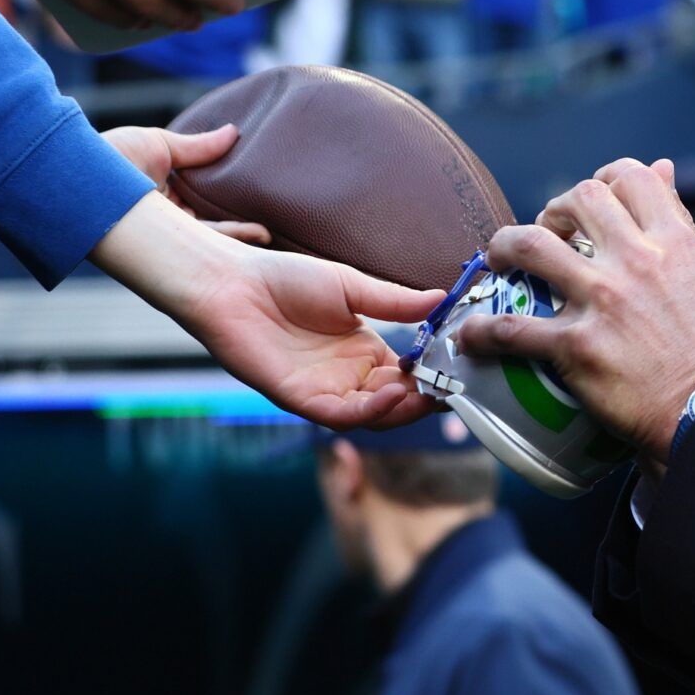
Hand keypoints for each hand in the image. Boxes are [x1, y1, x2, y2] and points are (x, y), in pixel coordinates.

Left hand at [90, 194, 442, 429]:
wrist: (232, 283)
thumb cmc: (285, 279)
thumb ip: (396, 301)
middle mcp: (348, 377)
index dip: (435, 375)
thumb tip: (442, 298)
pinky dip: (369, 409)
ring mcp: (324, 390)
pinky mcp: (298, 398)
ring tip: (430, 394)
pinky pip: (340, 414)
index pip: (410, 375)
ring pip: (373, 415)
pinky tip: (393, 391)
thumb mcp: (352, 287)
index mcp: (365, 352)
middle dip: (427, 399)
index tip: (462, 368)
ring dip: (404, 409)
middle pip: (397, 402)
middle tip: (454, 389)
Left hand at [102, 122, 270, 244]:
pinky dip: (222, 246)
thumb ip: (198, 146)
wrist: (72, 174)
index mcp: (168, 199)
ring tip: (267, 236)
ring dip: (238, 241)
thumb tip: (234, 132)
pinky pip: (195, 254)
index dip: (237, 206)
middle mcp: (168, 223)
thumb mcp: (159, 145)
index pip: (210, 205)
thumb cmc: (108, 156)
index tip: (264, 203)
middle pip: (214, 229)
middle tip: (274, 230)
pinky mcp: (160, 251)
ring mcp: (165, 240)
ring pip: (209, 243)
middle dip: (244, 232)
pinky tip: (246, 245)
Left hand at [459, 159, 694, 462]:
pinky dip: (481, 332)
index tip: (593, 201)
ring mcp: (603, 302)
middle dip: (555, 209)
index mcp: (675, 242)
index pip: (631, 177)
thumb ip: (681, 225)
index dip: (604, 178)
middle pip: (579, 199)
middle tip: (550, 232)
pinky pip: (511, 329)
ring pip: (531, 246)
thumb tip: (663, 171)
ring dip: (505, 246)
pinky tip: (470, 336)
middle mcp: (637, 262)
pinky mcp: (577, 347)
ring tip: (499, 259)